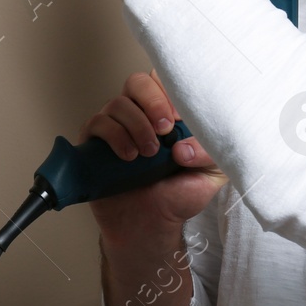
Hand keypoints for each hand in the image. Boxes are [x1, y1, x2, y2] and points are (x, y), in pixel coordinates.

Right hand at [79, 70, 226, 243]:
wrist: (150, 226)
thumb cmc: (179, 195)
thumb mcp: (210, 175)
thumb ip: (209, 154)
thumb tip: (182, 147)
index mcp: (168, 112)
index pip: (166, 80)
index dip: (172, 90)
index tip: (181, 118)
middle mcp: (140, 113)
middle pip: (138, 82)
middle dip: (153, 101)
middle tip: (165, 129)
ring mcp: (116, 126)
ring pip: (118, 103)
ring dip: (137, 125)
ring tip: (149, 154)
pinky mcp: (95, 142)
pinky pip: (98, 123)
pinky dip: (115, 136)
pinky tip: (129, 157)